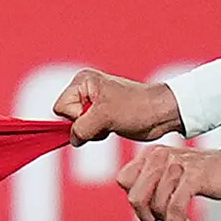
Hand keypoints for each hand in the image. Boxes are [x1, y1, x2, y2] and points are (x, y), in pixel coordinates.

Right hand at [53, 69, 183, 144]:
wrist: (160, 114)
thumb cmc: (137, 107)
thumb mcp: (104, 117)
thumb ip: (81, 129)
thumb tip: (73, 139)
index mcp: (83, 81)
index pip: (60, 107)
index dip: (76, 117)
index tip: (95, 115)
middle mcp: (85, 89)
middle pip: (67, 118)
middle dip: (85, 126)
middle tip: (105, 120)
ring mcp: (92, 103)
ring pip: (77, 127)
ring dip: (93, 132)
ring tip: (111, 123)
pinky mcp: (100, 116)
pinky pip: (87, 131)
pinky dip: (98, 134)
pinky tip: (112, 127)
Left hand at [114, 144, 220, 220]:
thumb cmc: (198, 174)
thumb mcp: (167, 173)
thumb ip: (149, 185)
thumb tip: (138, 208)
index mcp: (151, 153)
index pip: (124, 180)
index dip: (135, 198)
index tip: (149, 206)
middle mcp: (160, 156)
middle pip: (135, 196)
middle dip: (146, 215)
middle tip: (160, 220)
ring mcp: (177, 165)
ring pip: (156, 205)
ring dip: (165, 220)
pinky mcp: (193, 177)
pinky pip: (175, 207)